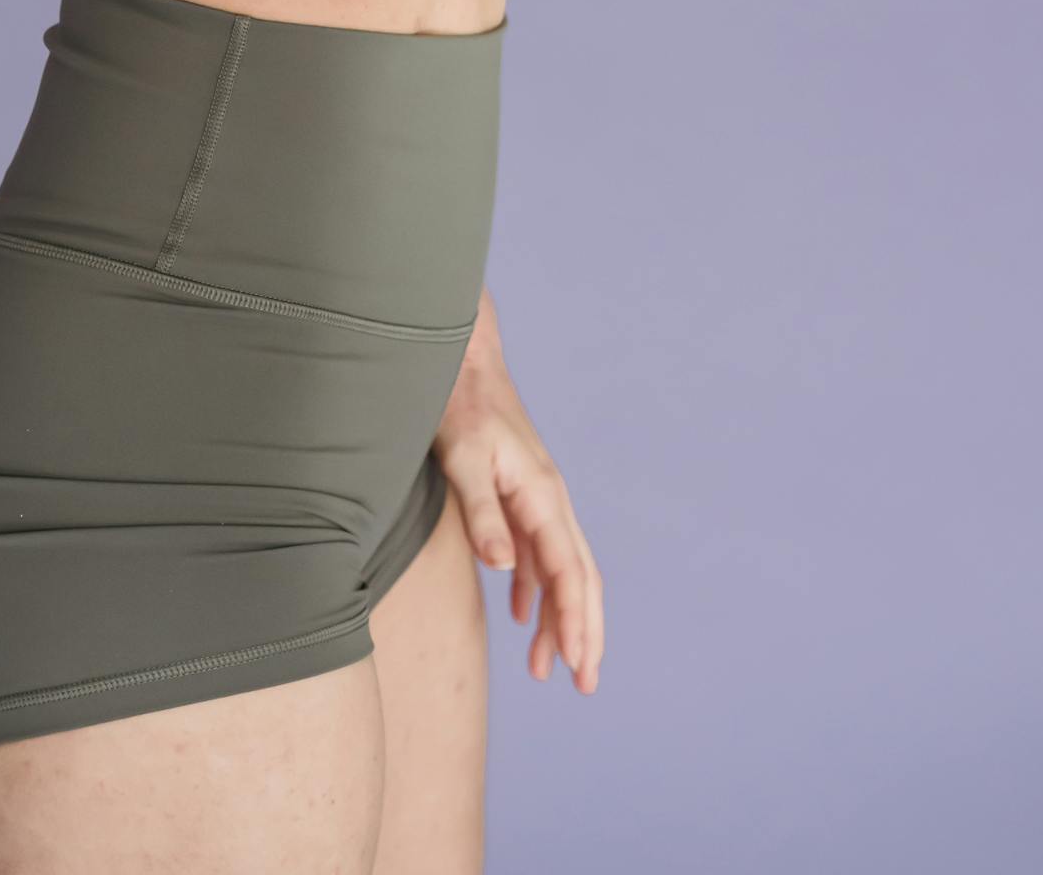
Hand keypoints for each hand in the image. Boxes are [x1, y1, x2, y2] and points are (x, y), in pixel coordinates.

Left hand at [432, 307, 603, 694]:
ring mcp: (535, 497)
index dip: (574, 620)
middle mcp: (548, 499)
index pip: (568, 571)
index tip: (576, 666)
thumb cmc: (458, 405)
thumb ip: (482, 513)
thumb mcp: (464, 458)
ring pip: (560, 569)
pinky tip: (518, 614)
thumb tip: (505, 568)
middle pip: (579, 576)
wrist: (459, 359)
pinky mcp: (518, 494)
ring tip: (546, 669)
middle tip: (584, 684)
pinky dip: (534, 589)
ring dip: (557, 618)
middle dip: (584, 631)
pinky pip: (537, 553)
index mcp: (542, 494)